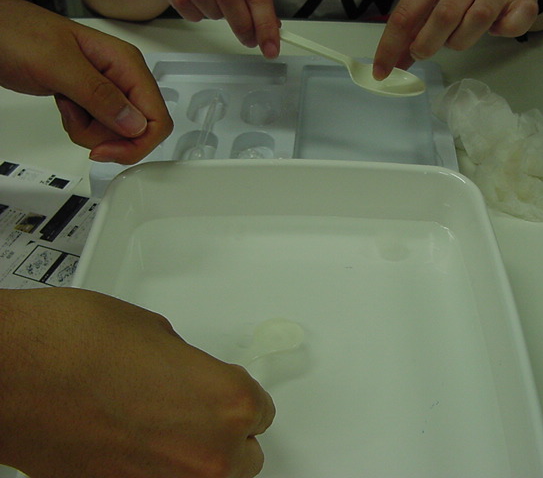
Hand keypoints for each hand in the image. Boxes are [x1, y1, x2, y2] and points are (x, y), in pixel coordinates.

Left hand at [0, 0, 172, 164]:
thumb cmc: (16, 34)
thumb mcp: (59, 65)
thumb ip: (100, 96)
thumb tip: (135, 124)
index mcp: (126, 64)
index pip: (157, 118)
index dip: (138, 142)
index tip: (108, 151)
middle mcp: (123, 77)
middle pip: (138, 130)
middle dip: (107, 138)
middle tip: (79, 121)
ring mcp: (108, 89)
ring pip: (118, 133)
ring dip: (89, 132)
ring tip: (68, 107)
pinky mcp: (92, 99)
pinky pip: (100, 129)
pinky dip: (80, 128)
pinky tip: (66, 107)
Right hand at [0, 288, 274, 477]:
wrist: (12, 371)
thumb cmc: (74, 344)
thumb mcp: (159, 335)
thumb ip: (192, 369)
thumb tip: (193, 382)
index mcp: (229, 403)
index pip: (262, 413)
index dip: (239, 398)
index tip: (222, 393)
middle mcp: (206, 455)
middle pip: (243, 456)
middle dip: (223, 434)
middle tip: (192, 411)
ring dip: (194, 458)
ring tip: (160, 430)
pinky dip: (155, 472)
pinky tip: (132, 446)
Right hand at [167, 0, 280, 57]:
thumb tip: (272, 24)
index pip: (258, 0)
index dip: (265, 28)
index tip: (271, 49)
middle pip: (234, 14)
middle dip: (245, 31)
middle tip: (251, 38)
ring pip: (214, 15)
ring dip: (221, 16)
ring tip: (220, 0)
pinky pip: (193, 15)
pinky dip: (200, 13)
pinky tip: (204, 0)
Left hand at [373, 0, 538, 78]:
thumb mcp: (433, 0)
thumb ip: (414, 25)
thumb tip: (393, 59)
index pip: (405, 15)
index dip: (390, 46)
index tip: (382, 72)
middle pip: (442, 19)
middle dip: (427, 44)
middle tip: (423, 49)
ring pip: (475, 22)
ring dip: (462, 39)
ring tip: (461, 31)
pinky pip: (510, 26)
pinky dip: (502, 31)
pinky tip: (496, 25)